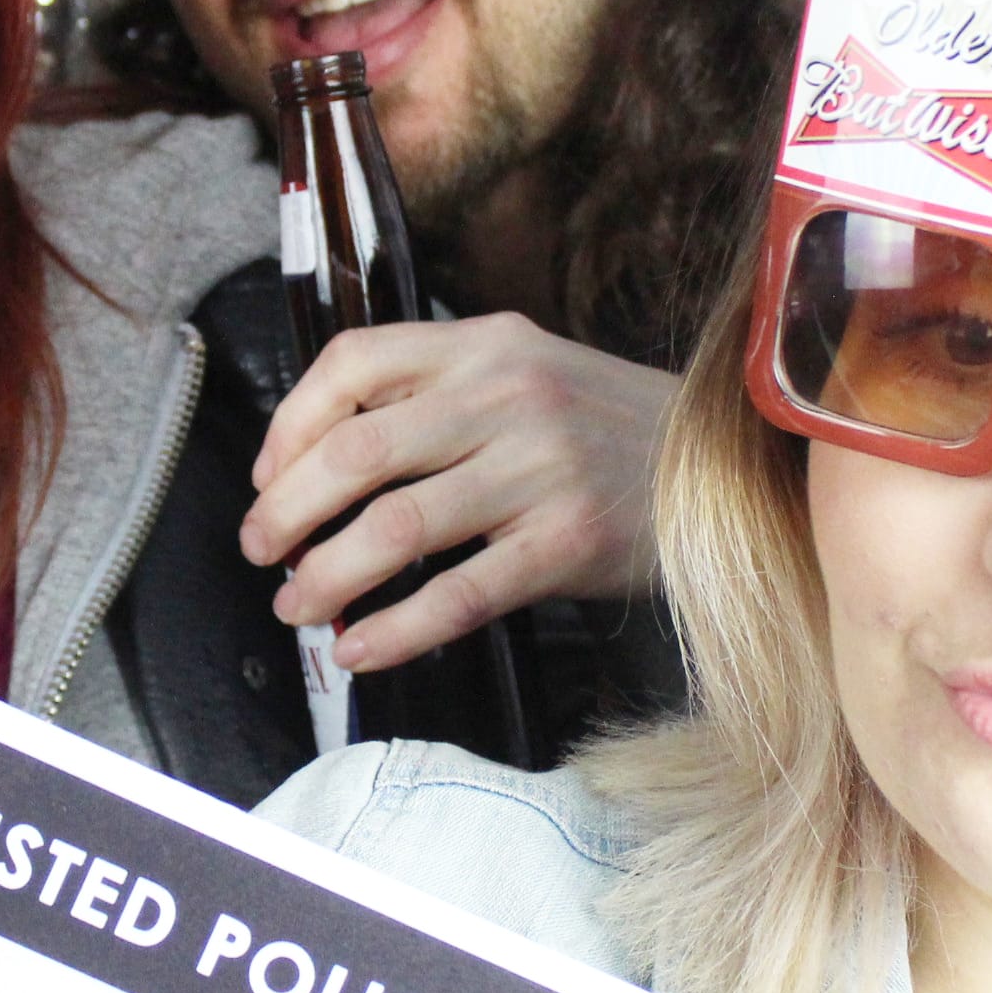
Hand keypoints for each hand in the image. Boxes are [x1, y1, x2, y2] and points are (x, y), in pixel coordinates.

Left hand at [239, 315, 675, 669]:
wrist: (731, 472)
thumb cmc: (609, 433)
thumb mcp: (528, 376)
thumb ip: (439, 397)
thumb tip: (320, 466)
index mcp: (485, 342)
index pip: (352, 363)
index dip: (289, 426)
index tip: (267, 478)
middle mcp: (507, 394)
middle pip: (355, 451)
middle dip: (286, 512)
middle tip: (260, 552)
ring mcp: (540, 467)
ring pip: (394, 526)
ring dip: (325, 577)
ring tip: (298, 608)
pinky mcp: (568, 540)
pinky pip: (459, 593)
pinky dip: (395, 629)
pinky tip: (361, 649)